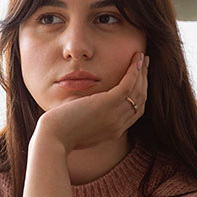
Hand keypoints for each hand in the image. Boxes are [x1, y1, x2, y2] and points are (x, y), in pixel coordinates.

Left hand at [31, 52, 147, 153]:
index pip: (135, 111)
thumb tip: (85, 101)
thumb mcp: (80, 125)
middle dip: (144, 80)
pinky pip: (128, 85)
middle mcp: (118, 126)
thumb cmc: (59, 132)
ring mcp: (114, 116)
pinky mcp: (107, 105)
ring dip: (142, 72)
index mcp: (113, 131)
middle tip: (144, 64)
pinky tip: (135, 59)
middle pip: (139, 101)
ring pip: (137, 92)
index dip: (140, 93)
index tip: (140, 79)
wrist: (52, 139)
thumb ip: (89, 115)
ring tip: (142, 57)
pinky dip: (134, 71)